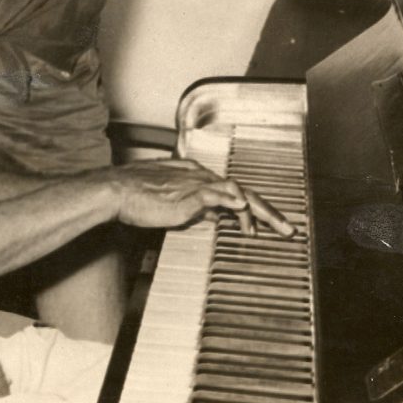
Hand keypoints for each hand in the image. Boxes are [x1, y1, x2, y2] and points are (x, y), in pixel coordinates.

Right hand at [111, 158, 295, 236]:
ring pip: (237, 193)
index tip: (264, 221)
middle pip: (242, 191)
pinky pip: (217, 195)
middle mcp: (198, 175)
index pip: (231, 189)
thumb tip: (213, 217)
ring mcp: (194, 183)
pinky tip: (245, 211)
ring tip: (276, 227)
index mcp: (194, 175)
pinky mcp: (187, 194)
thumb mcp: (170, 203)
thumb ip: (194, 208)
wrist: (116, 191)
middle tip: (287, 227)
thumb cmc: (135, 198)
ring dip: (260, 212)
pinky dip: (233, 201)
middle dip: (267, 211)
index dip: (251, 206)